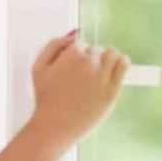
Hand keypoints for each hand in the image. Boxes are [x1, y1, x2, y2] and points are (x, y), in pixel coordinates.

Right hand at [28, 29, 128, 149]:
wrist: (54, 126)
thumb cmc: (45, 98)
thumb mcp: (38, 67)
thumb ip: (53, 45)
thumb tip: (75, 34)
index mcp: (71, 55)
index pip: (80, 44)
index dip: (74, 56)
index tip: (70, 69)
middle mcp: (89, 64)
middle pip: (95, 49)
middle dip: (88, 59)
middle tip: (80, 77)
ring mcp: (102, 77)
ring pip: (111, 53)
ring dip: (106, 58)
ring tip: (98, 71)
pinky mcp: (111, 91)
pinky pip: (123, 65)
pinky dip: (121, 62)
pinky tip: (114, 68)